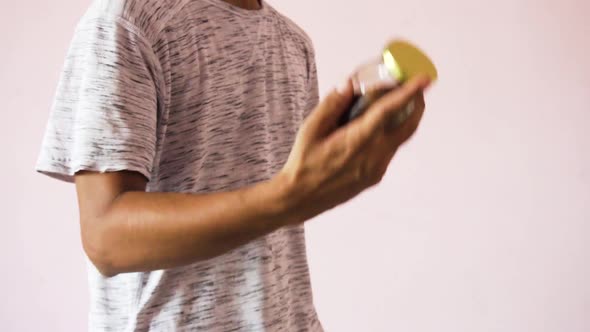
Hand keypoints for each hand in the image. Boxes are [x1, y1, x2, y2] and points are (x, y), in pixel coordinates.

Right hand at [277, 75, 429, 222]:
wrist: (301, 198)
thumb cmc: (303, 164)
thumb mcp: (310, 130)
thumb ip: (331, 105)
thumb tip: (349, 84)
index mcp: (357, 141)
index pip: (388, 111)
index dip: (408, 93)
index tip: (423, 79)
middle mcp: (373, 156)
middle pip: (408, 125)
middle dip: (417, 103)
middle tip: (416, 85)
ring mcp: (377, 168)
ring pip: (400, 138)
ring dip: (405, 118)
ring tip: (397, 101)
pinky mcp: (376, 176)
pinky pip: (390, 150)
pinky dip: (391, 133)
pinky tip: (378, 126)